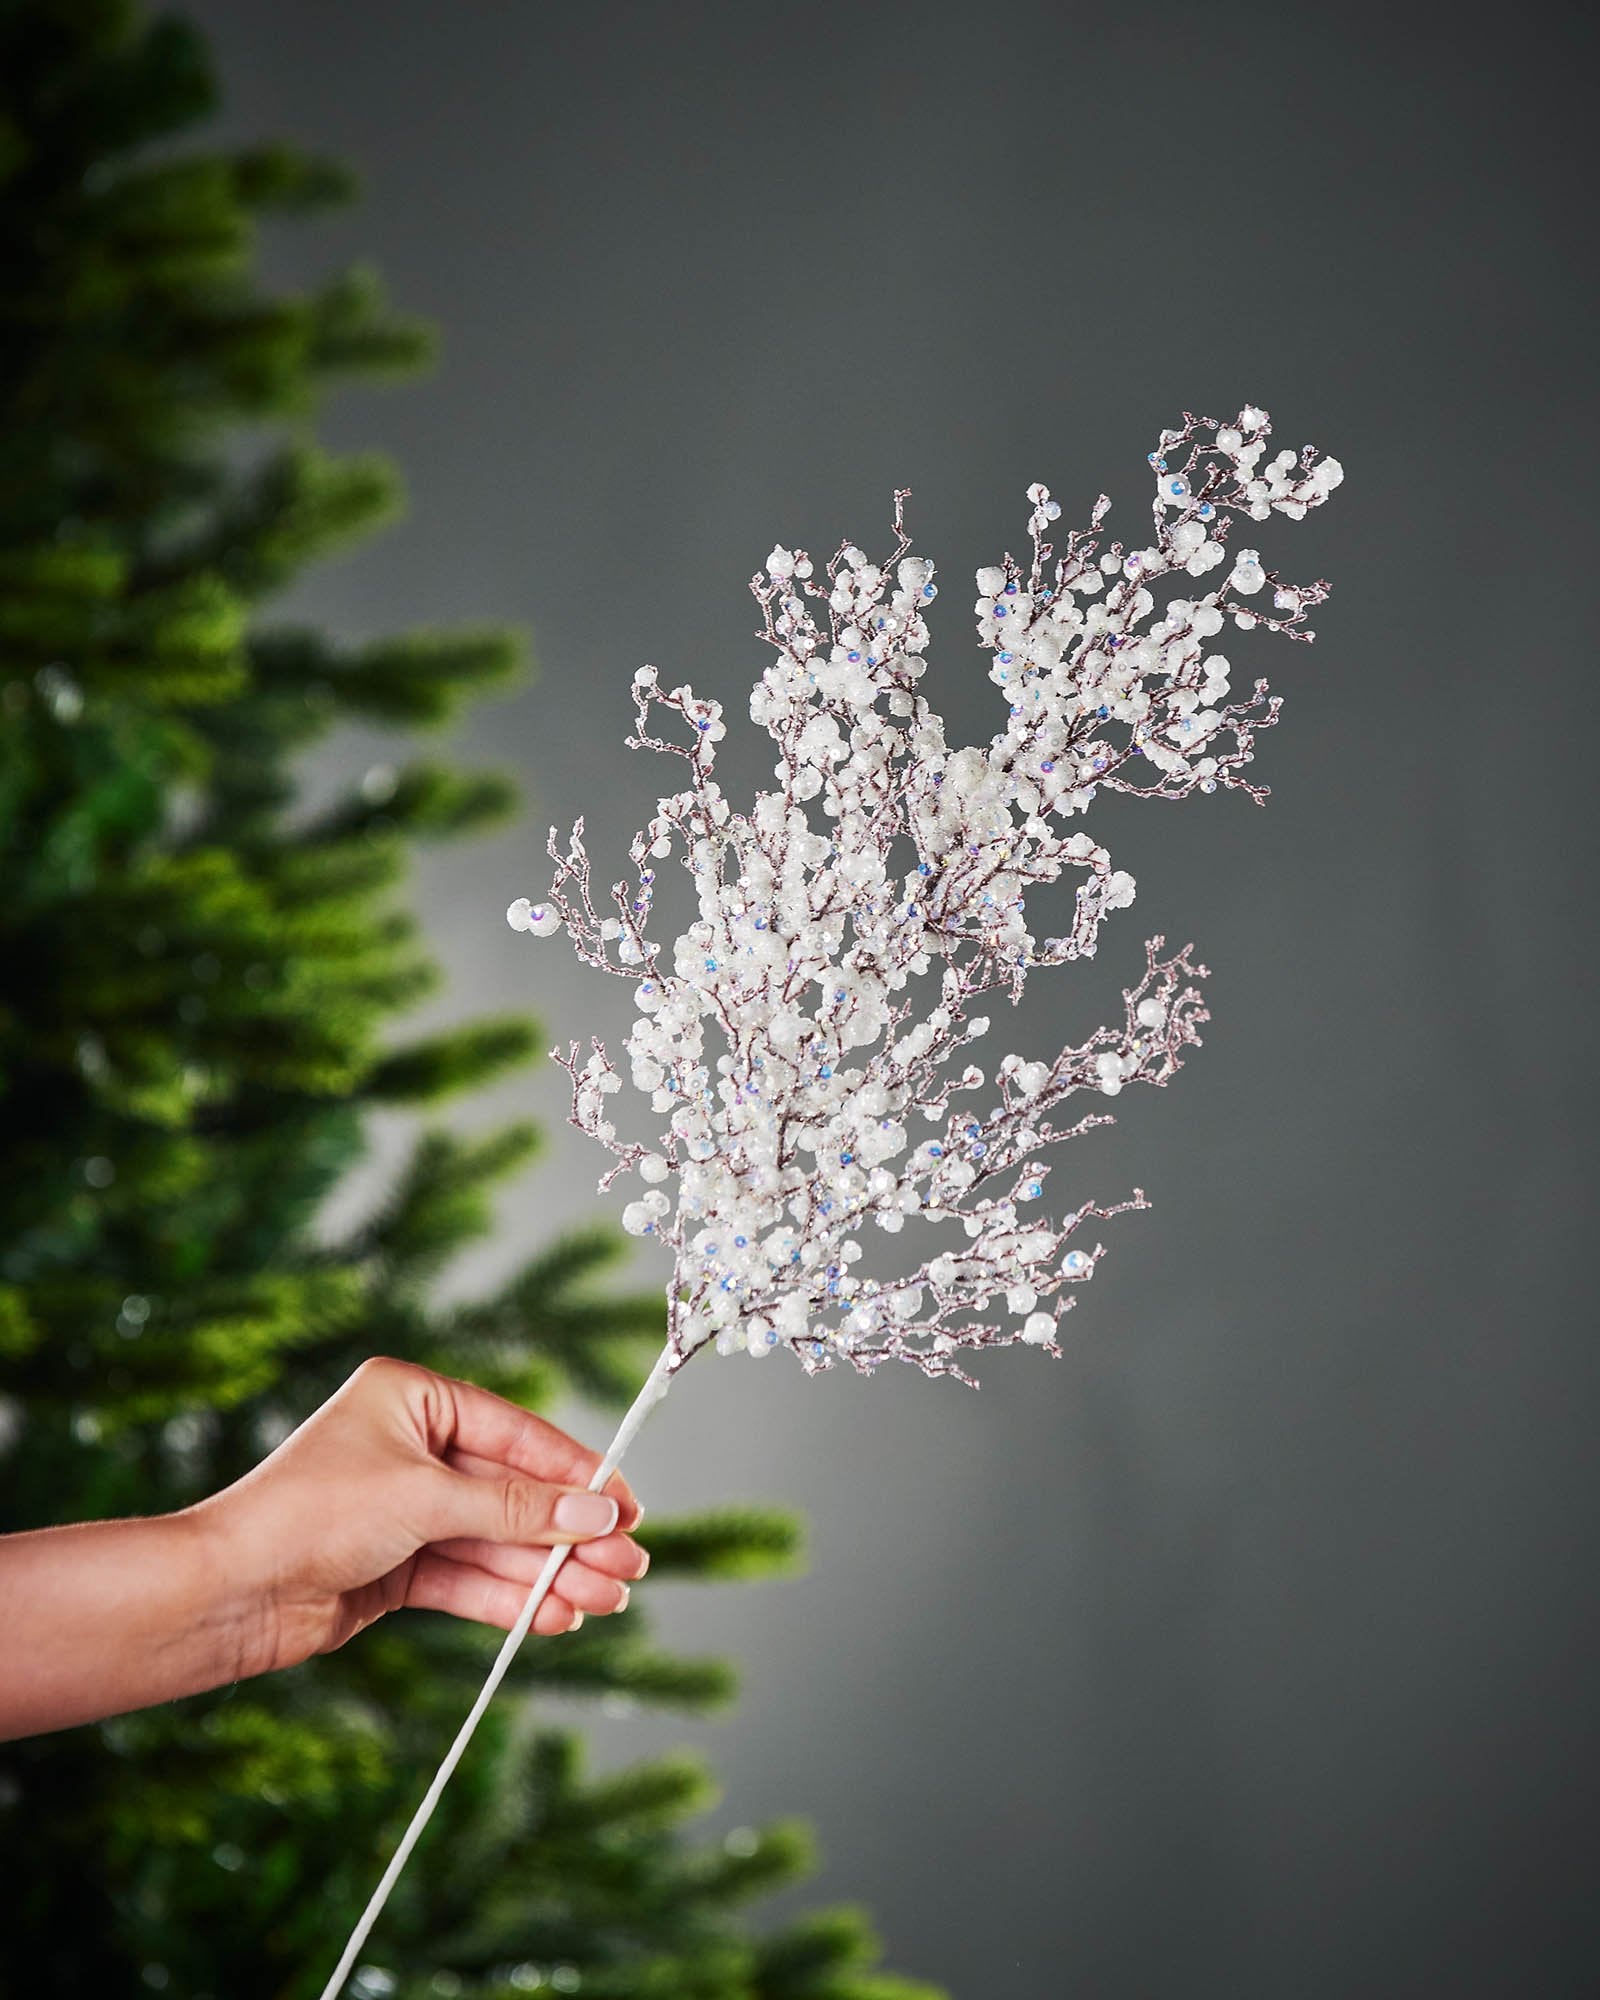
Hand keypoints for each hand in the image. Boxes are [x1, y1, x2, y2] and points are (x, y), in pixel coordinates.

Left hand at [197, 1356, 648, 1675]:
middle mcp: (410, 1448)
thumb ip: (519, 1509)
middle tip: (629, 1566)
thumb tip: (600, 1511)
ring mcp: (402, 1509)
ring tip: (605, 1601)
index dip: (578, 1472)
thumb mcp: (427, 1500)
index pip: (517, 1433)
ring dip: (549, 1573)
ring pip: (496, 1542)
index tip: (629, 1506)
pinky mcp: (393, 1566)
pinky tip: (555, 1616)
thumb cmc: (311, 1515)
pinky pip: (467, 1578)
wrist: (225, 1594)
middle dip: (570, 1534)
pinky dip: (509, 1598)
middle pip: (512, 1493)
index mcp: (412, 1398)